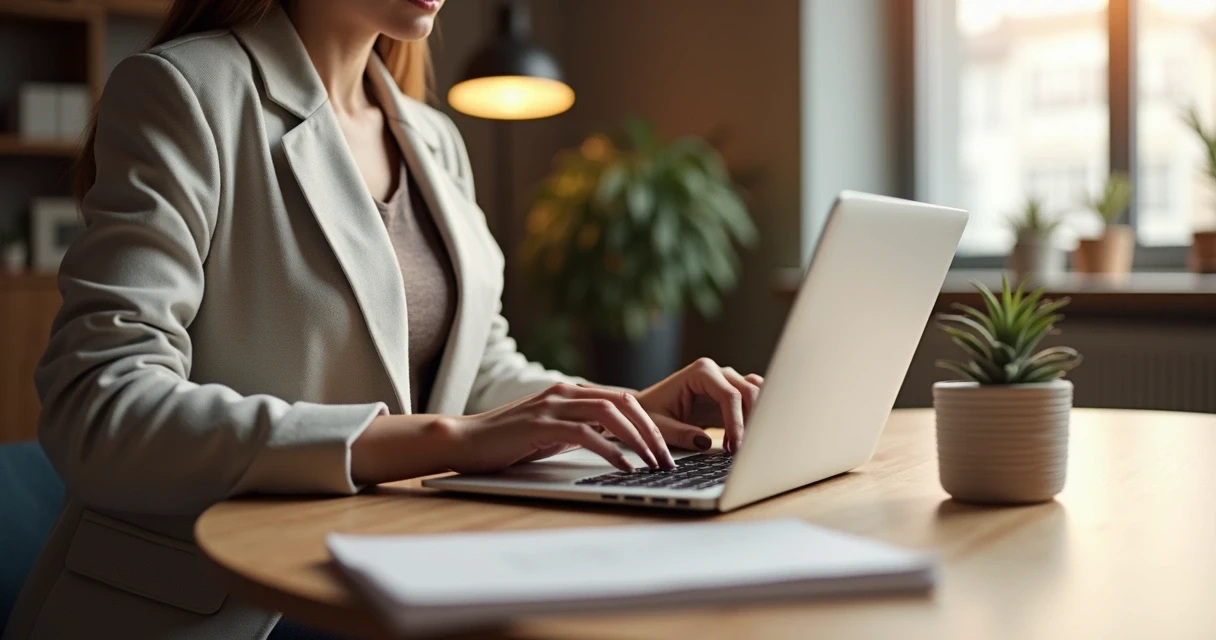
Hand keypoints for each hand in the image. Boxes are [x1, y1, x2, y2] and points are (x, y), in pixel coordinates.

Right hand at [443, 383, 677, 474]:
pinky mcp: (541, 426)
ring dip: (638, 440)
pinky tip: (624, 467)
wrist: (464, 441)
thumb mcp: (552, 432)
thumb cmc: (508, 441)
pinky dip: (611, 451)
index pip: (623, 399)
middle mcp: (565, 392)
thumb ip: (580, 429)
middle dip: (652, 430)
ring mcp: (552, 406)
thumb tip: (615, 441)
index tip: (668, 446)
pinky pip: (586, 434)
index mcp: (570, 392)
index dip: (650, 421)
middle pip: (624, 402)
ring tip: (653, 463)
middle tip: (668, 457)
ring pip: (610, 414)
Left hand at [636, 358, 763, 454]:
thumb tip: (705, 443)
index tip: (735, 448)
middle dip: (751, 421)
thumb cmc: (650, 414)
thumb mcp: (659, 426)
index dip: (736, 423)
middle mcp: (718, 372)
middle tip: (742, 450)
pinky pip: (753, 402)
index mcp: (700, 373)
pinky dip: (755, 418)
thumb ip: (680, 434)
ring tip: (746, 444)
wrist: (648, 409)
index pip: (729, 396)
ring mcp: (727, 381)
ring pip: (757, 394)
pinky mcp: (731, 396)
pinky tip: (745, 439)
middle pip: (750, 391)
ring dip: (757, 418)